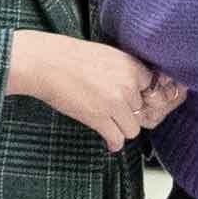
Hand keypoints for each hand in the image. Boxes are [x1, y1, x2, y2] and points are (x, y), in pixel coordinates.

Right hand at [6, 32, 184, 150]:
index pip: (151, 90)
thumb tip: (134, 90)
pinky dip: (113, 143)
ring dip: (121, 129)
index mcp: (131, 65)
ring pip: (132, 129)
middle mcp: (128, 84)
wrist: (46, 63)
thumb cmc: (70, 57)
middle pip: (141, 111)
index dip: (139, 97)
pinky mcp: (99, 118)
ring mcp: (115, 102)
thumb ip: (124, 71)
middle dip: (127, 113)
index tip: (130, 102)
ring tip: (110, 126)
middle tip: (111, 111)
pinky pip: (117, 139)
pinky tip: (109, 143)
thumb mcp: (106, 55)